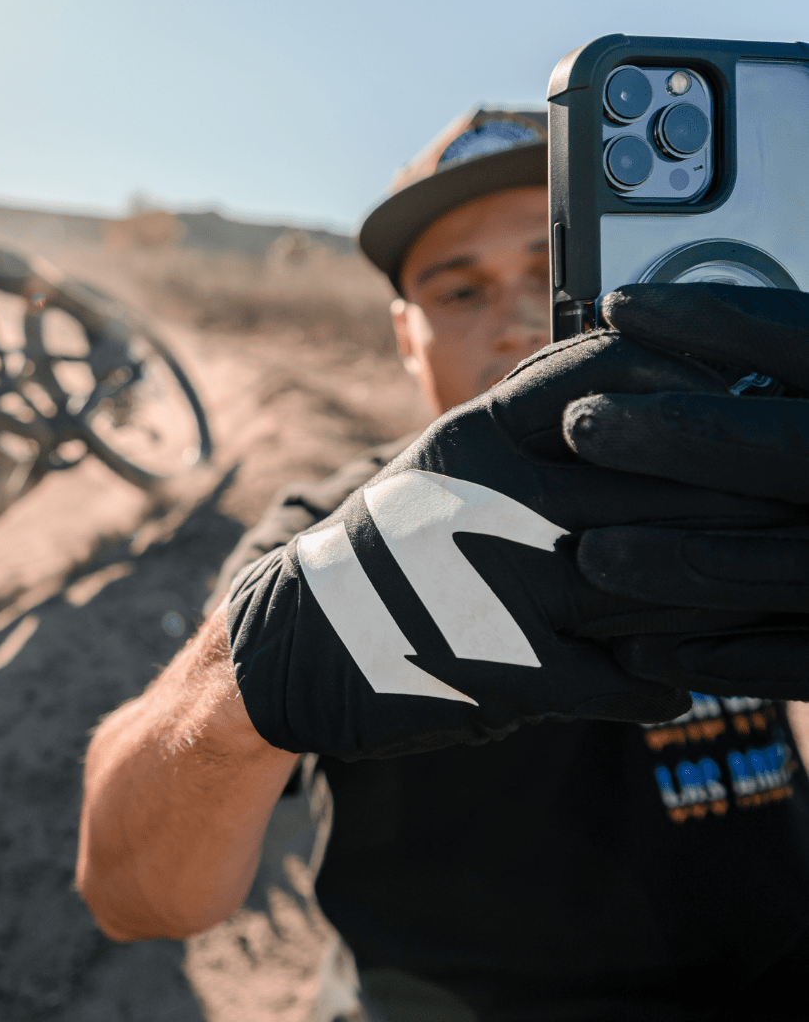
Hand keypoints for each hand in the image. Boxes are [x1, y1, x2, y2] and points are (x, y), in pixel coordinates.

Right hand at [227, 325, 789, 759]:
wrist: (298, 636)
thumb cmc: (392, 544)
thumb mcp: (448, 459)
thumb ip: (528, 424)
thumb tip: (625, 377)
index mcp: (479, 437)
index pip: (601, 378)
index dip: (685, 380)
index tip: (746, 387)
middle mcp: (496, 496)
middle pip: (651, 476)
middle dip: (738, 488)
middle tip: (799, 491)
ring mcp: (504, 584)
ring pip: (653, 576)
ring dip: (724, 590)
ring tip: (774, 590)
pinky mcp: (507, 670)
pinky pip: (621, 679)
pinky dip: (665, 680)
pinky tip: (686, 678)